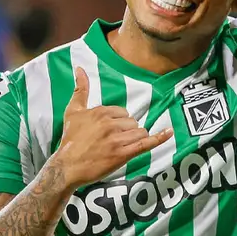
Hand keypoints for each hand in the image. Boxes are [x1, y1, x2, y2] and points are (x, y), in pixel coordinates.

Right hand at [53, 67, 171, 189]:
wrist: (67, 166)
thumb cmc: (70, 139)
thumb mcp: (73, 112)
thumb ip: (80, 90)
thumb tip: (81, 68)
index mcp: (101, 112)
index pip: (122, 112)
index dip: (118, 122)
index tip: (108, 132)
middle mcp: (110, 124)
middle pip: (132, 122)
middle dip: (126, 131)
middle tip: (112, 142)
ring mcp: (117, 140)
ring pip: (139, 132)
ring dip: (134, 139)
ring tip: (120, 147)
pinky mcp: (122, 155)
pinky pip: (145, 144)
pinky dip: (159, 138)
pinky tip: (169, 132)